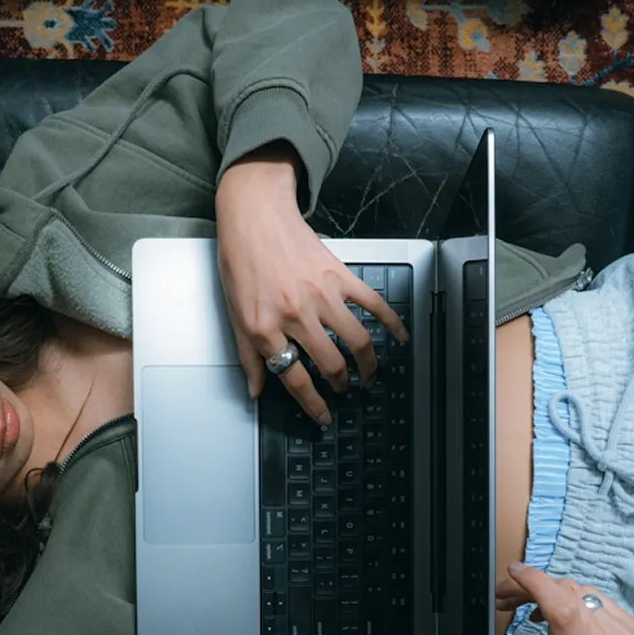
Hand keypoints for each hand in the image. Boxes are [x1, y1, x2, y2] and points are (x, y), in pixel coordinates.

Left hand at [215, 144, 409, 425]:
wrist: (255, 217)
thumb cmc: (240, 262)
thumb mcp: (233, 315)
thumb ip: (247, 357)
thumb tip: (256, 390)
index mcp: (265, 328)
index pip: (295, 379)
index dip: (312, 405)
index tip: (323, 417)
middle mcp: (296, 315)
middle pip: (331, 365)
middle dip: (342, 386)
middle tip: (345, 391)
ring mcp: (321, 295)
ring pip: (357, 342)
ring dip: (367, 365)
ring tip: (368, 375)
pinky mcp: (339, 276)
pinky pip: (373, 304)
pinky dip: (391, 322)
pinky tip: (399, 336)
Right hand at [450, 562, 633, 634]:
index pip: (565, 612)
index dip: (539, 584)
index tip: (515, 572)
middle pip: (566, 597)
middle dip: (530, 588)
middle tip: (503, 597)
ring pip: (578, 592)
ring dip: (547, 592)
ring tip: (522, 607)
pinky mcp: (631, 632)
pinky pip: (592, 596)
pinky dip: (568, 597)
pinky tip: (551, 612)